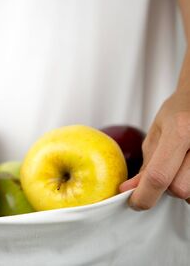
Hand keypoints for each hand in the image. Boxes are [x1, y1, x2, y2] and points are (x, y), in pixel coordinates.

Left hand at [120, 90, 189, 208]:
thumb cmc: (180, 111)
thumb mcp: (157, 132)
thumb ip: (146, 164)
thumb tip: (129, 191)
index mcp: (181, 131)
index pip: (158, 176)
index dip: (143, 195)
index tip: (134, 202)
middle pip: (180, 189)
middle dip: (166, 187)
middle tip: (166, 171)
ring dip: (183, 188)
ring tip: (182, 168)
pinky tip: (188, 170)